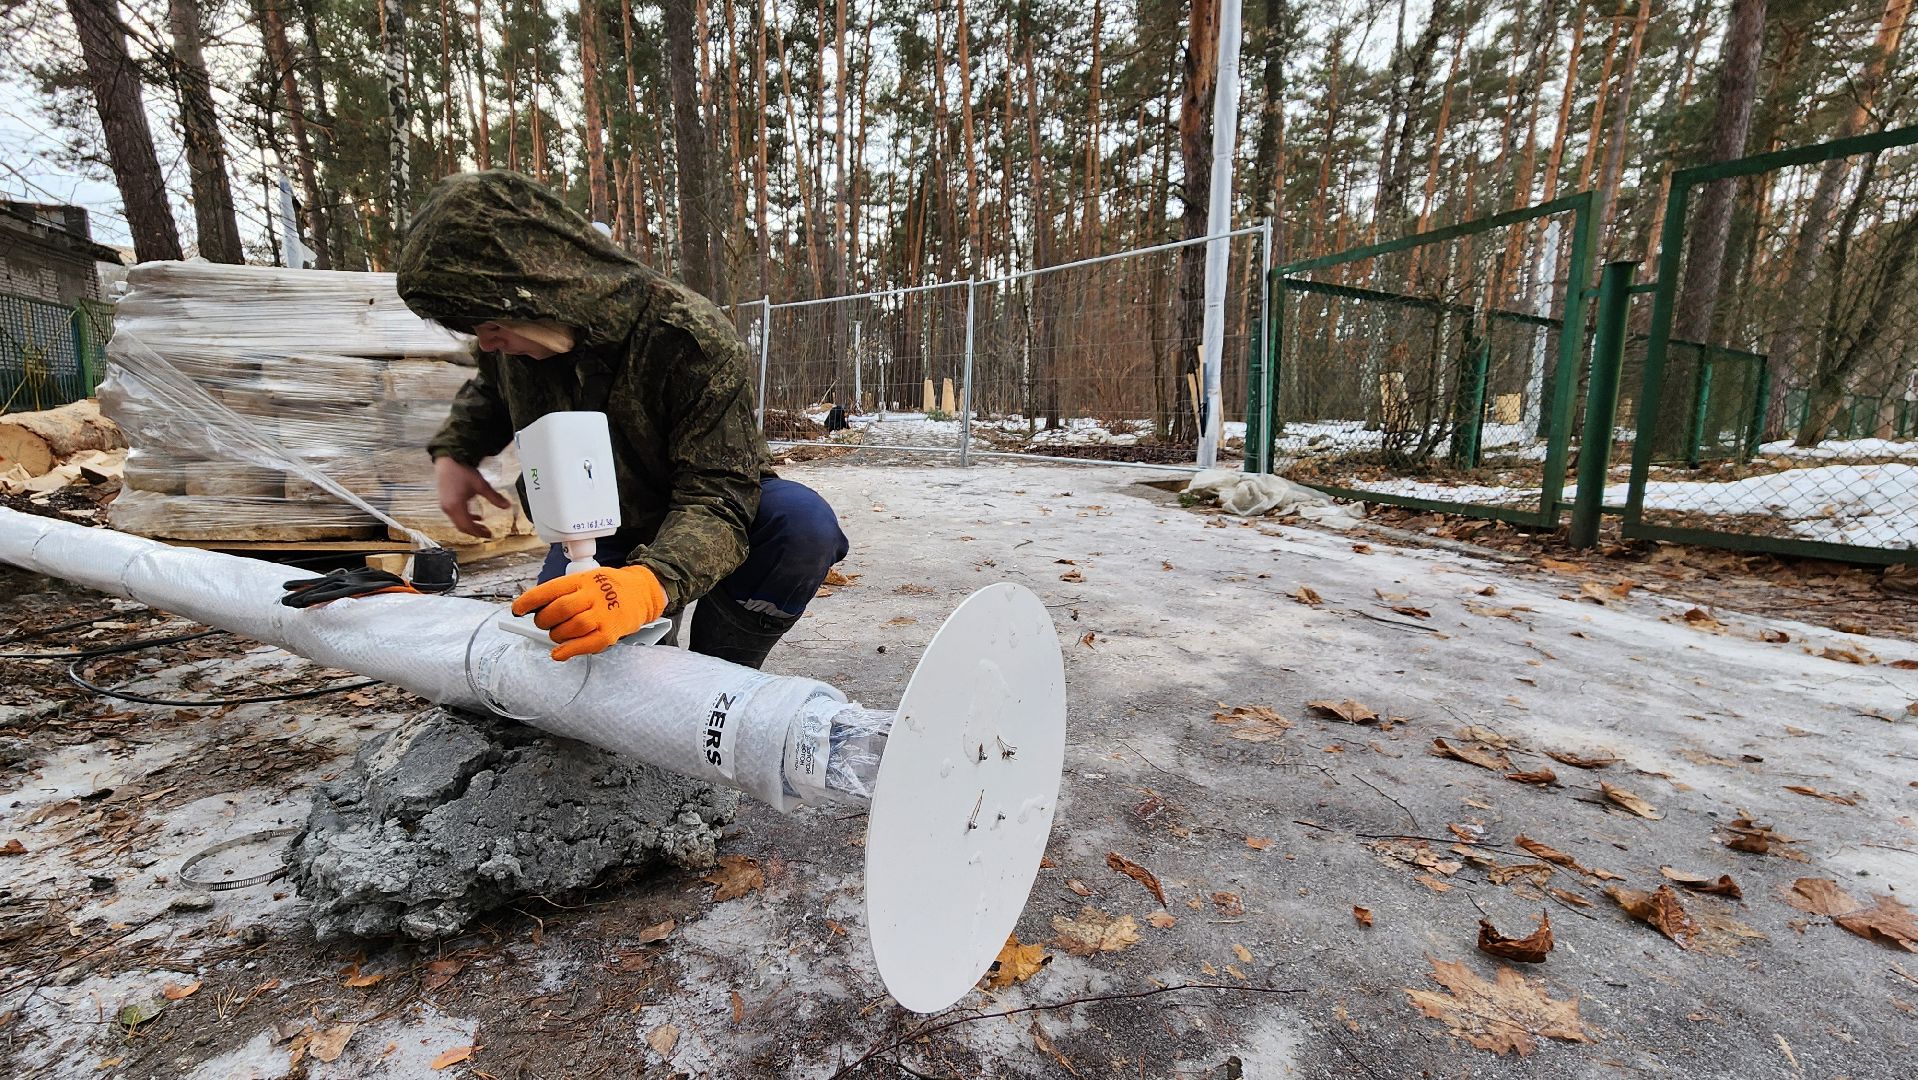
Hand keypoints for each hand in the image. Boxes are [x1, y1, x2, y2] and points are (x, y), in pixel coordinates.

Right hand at [436, 456, 511, 537]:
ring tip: (482, 526)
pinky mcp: (445, 501)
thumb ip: (494, 497)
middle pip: (462, 527)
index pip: (467, 526)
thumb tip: (507, 505)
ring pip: (458, 521)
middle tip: (487, 533)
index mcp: (456, 507)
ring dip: (470, 525)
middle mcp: (448, 508)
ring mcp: (445, 505)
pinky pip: (455, 515)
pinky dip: (465, 517)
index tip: (489, 535)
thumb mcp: (481, 485)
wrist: (448, 460)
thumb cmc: (462, 471)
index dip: (478, 532)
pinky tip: (475, 515)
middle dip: (475, 531)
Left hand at [511, 565, 667, 660]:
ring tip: (556, 635)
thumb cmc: (610, 588)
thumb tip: (538, 609)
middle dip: (544, 620)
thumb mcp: (588, 579)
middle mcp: (593, 595)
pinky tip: (559, 653)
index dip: (529, 601)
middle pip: (560, 609)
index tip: (517, 609)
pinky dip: (569, 651)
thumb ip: (565, 592)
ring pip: (571, 627)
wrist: (644, 592)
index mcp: (584, 579)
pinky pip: (587, 644)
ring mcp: (604, 614)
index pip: (550, 590)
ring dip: (556, 635)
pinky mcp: (611, 632)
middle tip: (543, 623)